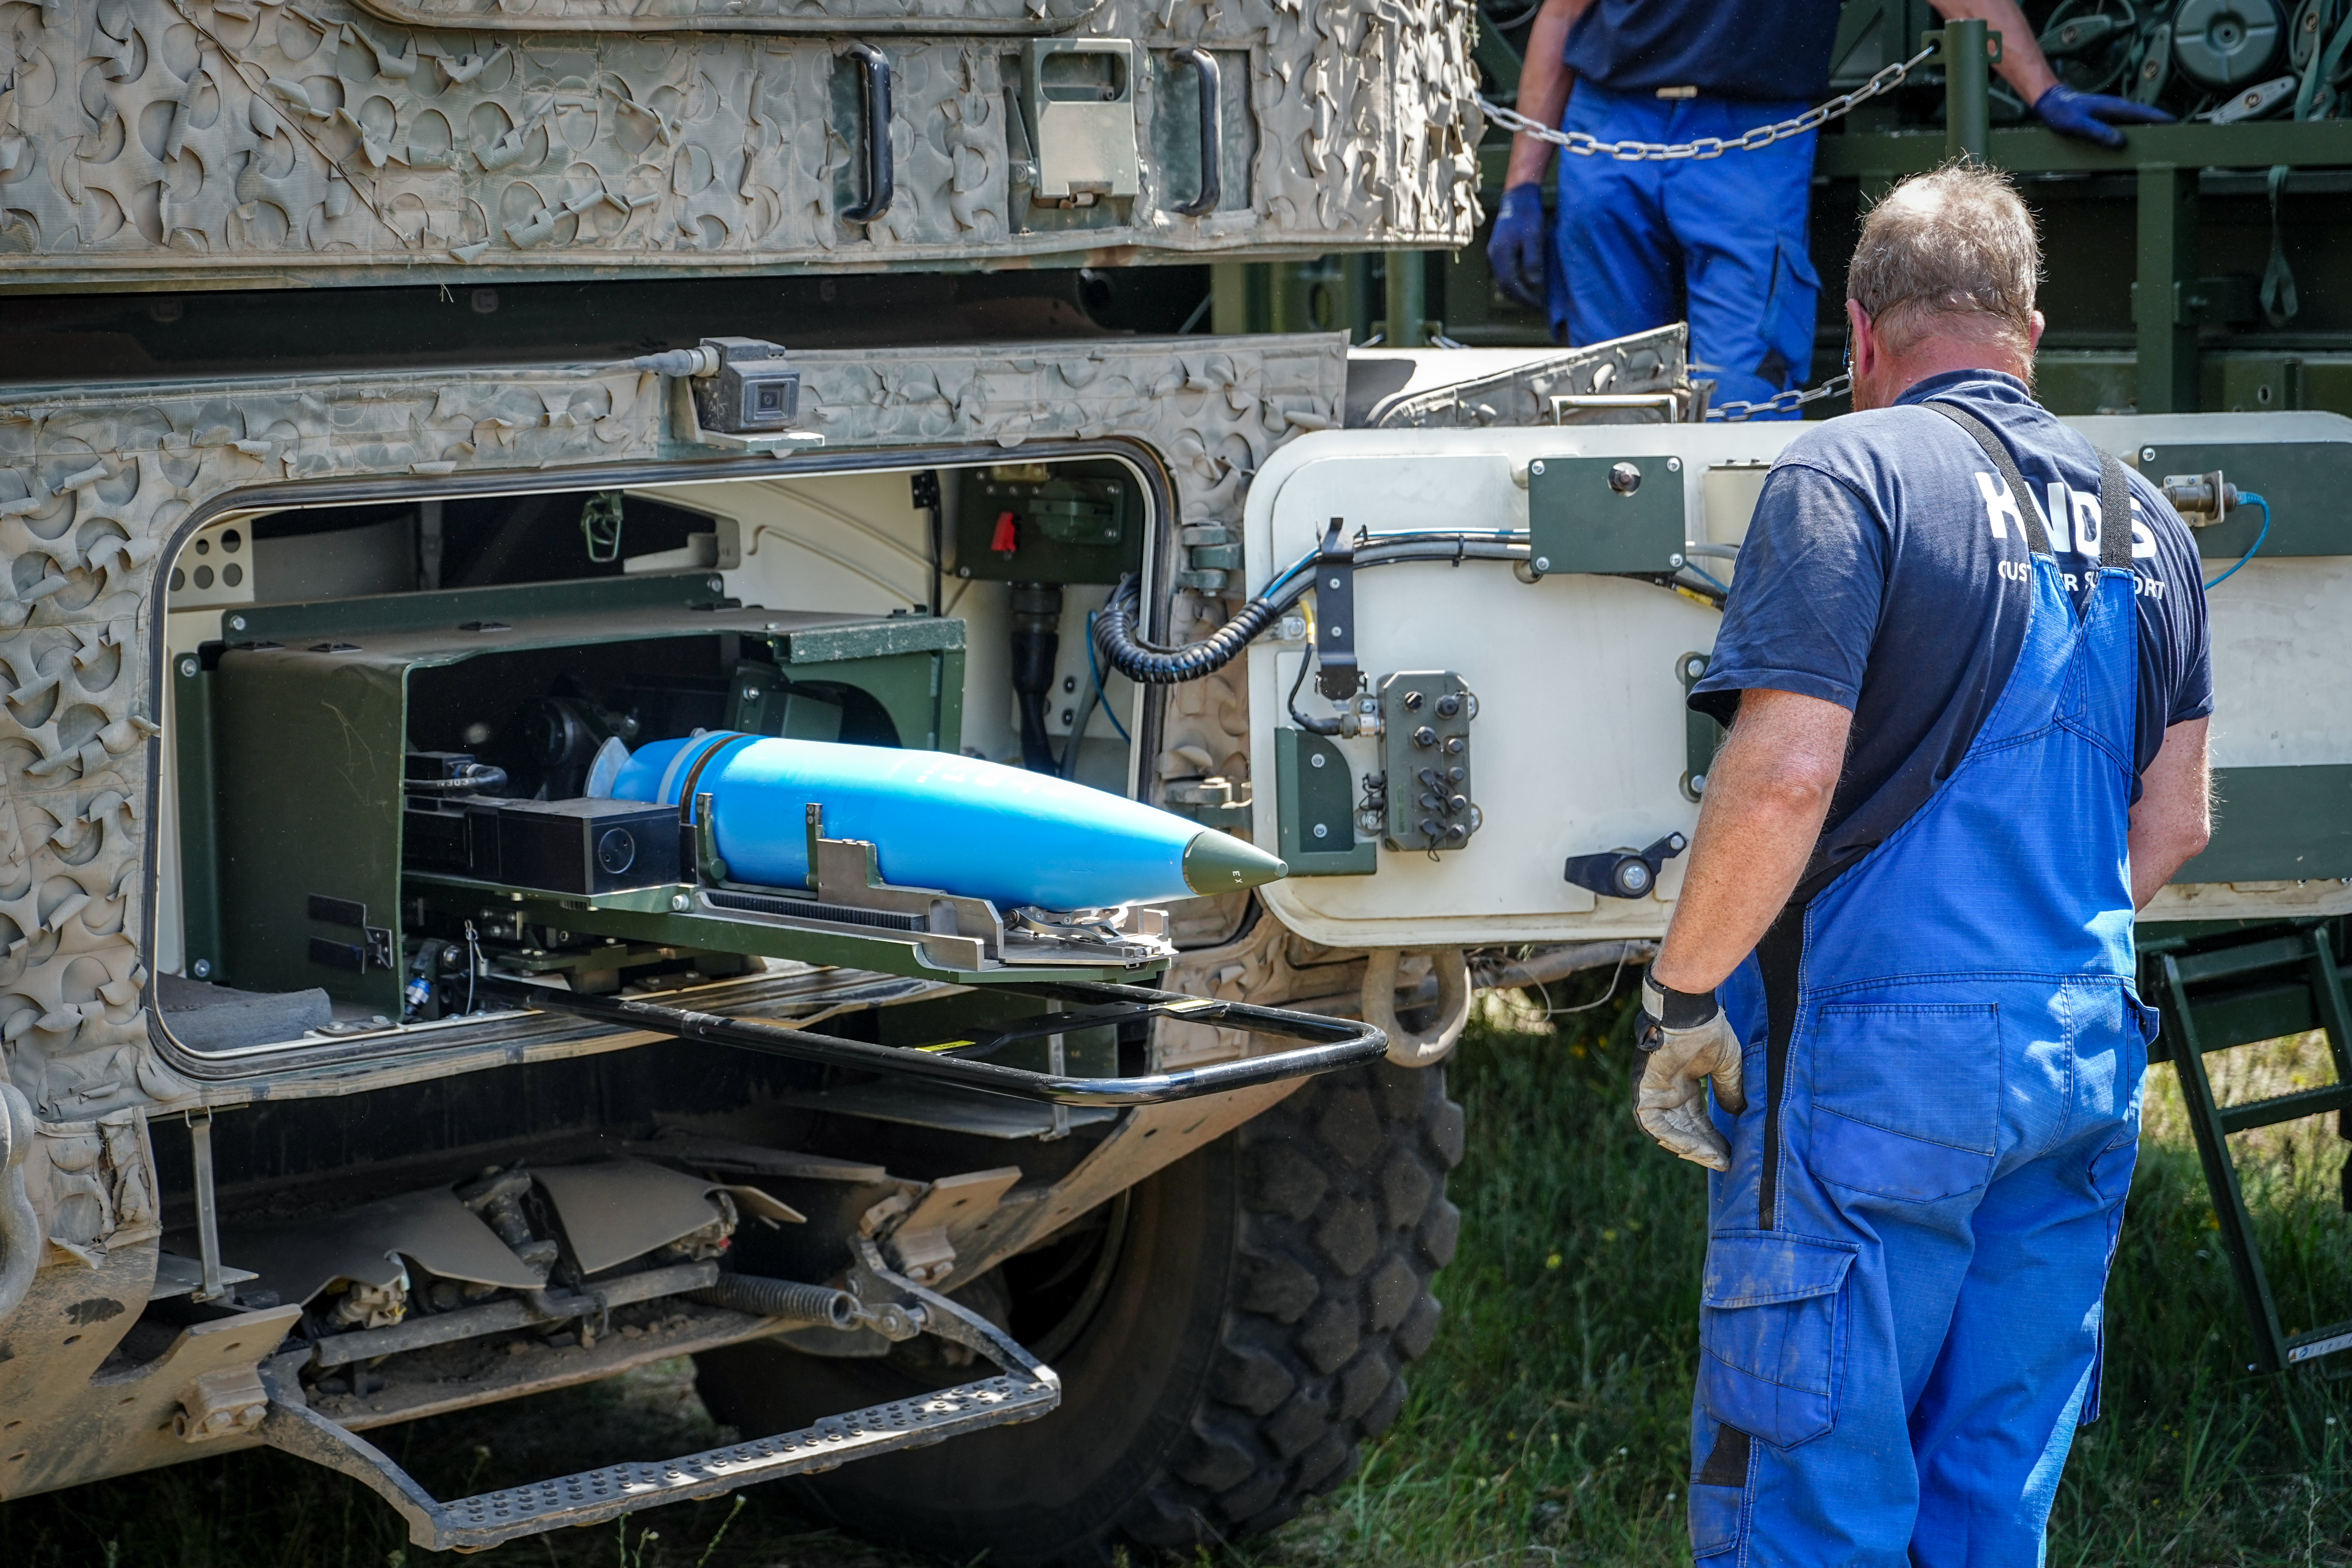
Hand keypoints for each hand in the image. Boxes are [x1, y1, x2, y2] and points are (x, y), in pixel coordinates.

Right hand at [1486, 184, 1547, 310]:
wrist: (1518, 197)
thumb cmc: (1528, 215)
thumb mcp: (1534, 237)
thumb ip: (1533, 260)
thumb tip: (1534, 284)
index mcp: (1500, 255)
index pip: (1510, 285)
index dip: (1525, 297)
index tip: (1539, 304)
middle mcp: (1493, 257)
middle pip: (1504, 287)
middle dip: (1520, 298)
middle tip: (1538, 304)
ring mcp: (1495, 255)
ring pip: (1504, 281)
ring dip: (1518, 291)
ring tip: (1534, 296)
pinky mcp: (1499, 252)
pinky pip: (1506, 273)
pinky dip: (1516, 282)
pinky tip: (1528, 282)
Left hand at [1633, 969, 1746, 1170]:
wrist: (1689, 1012)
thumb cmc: (1707, 1030)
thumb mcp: (1726, 1065)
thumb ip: (1729, 1089)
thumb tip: (1738, 1113)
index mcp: (1682, 1082)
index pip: (1695, 1117)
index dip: (1711, 1136)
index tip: (1730, 1151)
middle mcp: (1666, 1089)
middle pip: (1683, 1128)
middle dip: (1704, 1147)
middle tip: (1724, 1162)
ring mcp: (1653, 1091)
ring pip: (1667, 1132)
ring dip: (1691, 1147)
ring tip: (1716, 1160)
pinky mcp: (1643, 1091)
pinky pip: (1654, 1125)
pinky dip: (1676, 1138)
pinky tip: (1699, 1149)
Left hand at [2032, 83, 2172, 149]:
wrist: (2052, 103)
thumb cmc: (2062, 112)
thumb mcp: (2078, 125)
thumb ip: (2098, 132)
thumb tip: (2120, 142)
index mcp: (2116, 108)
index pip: (2145, 114)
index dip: (2163, 120)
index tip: (2179, 126)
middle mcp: (2118, 110)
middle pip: (2145, 119)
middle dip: (2161, 128)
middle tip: (2177, 140)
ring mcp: (2113, 114)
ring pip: (2136, 124)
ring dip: (2149, 132)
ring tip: (2161, 146)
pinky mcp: (2107, 120)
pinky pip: (2126, 128)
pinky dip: (2134, 135)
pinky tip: (2136, 146)